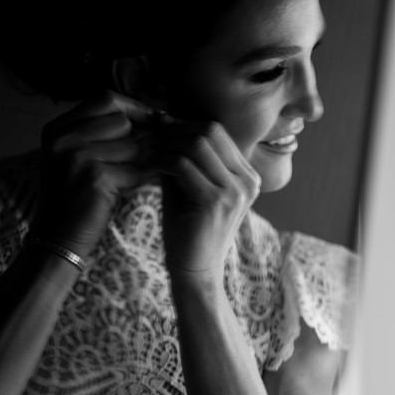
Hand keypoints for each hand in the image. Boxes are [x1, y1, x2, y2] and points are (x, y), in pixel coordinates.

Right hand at [34, 91, 155, 256]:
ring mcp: (77, 156)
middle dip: (136, 139)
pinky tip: (124, 191)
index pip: (105, 99)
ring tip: (122, 179)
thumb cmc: (75, 196)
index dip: (133, 107)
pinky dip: (137, 181)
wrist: (58, 236)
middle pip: (122, 121)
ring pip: (132, 146)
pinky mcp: (96, 176)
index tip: (152, 120)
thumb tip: (154, 114)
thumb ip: (101, 133)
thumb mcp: (76, 157)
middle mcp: (63, 138)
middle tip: (136, 158)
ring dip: (137, 163)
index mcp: (57, 128)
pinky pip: (135, 170)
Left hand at [153, 118, 260, 285]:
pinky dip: (160, 161)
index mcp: (247, 175)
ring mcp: (235, 191)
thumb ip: (183, 157)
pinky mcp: (216, 202)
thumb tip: (163, 122)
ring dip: (166, 144)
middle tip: (149, 139)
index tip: (157, 129)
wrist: (195, 271)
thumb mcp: (189, 186)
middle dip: (174, 130)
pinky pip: (183, 165)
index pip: (217, 130)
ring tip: (147, 154)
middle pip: (210, 130)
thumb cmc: (189, 230)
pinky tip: (146, 168)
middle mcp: (247, 180)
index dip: (184, 124)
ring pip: (197, 143)